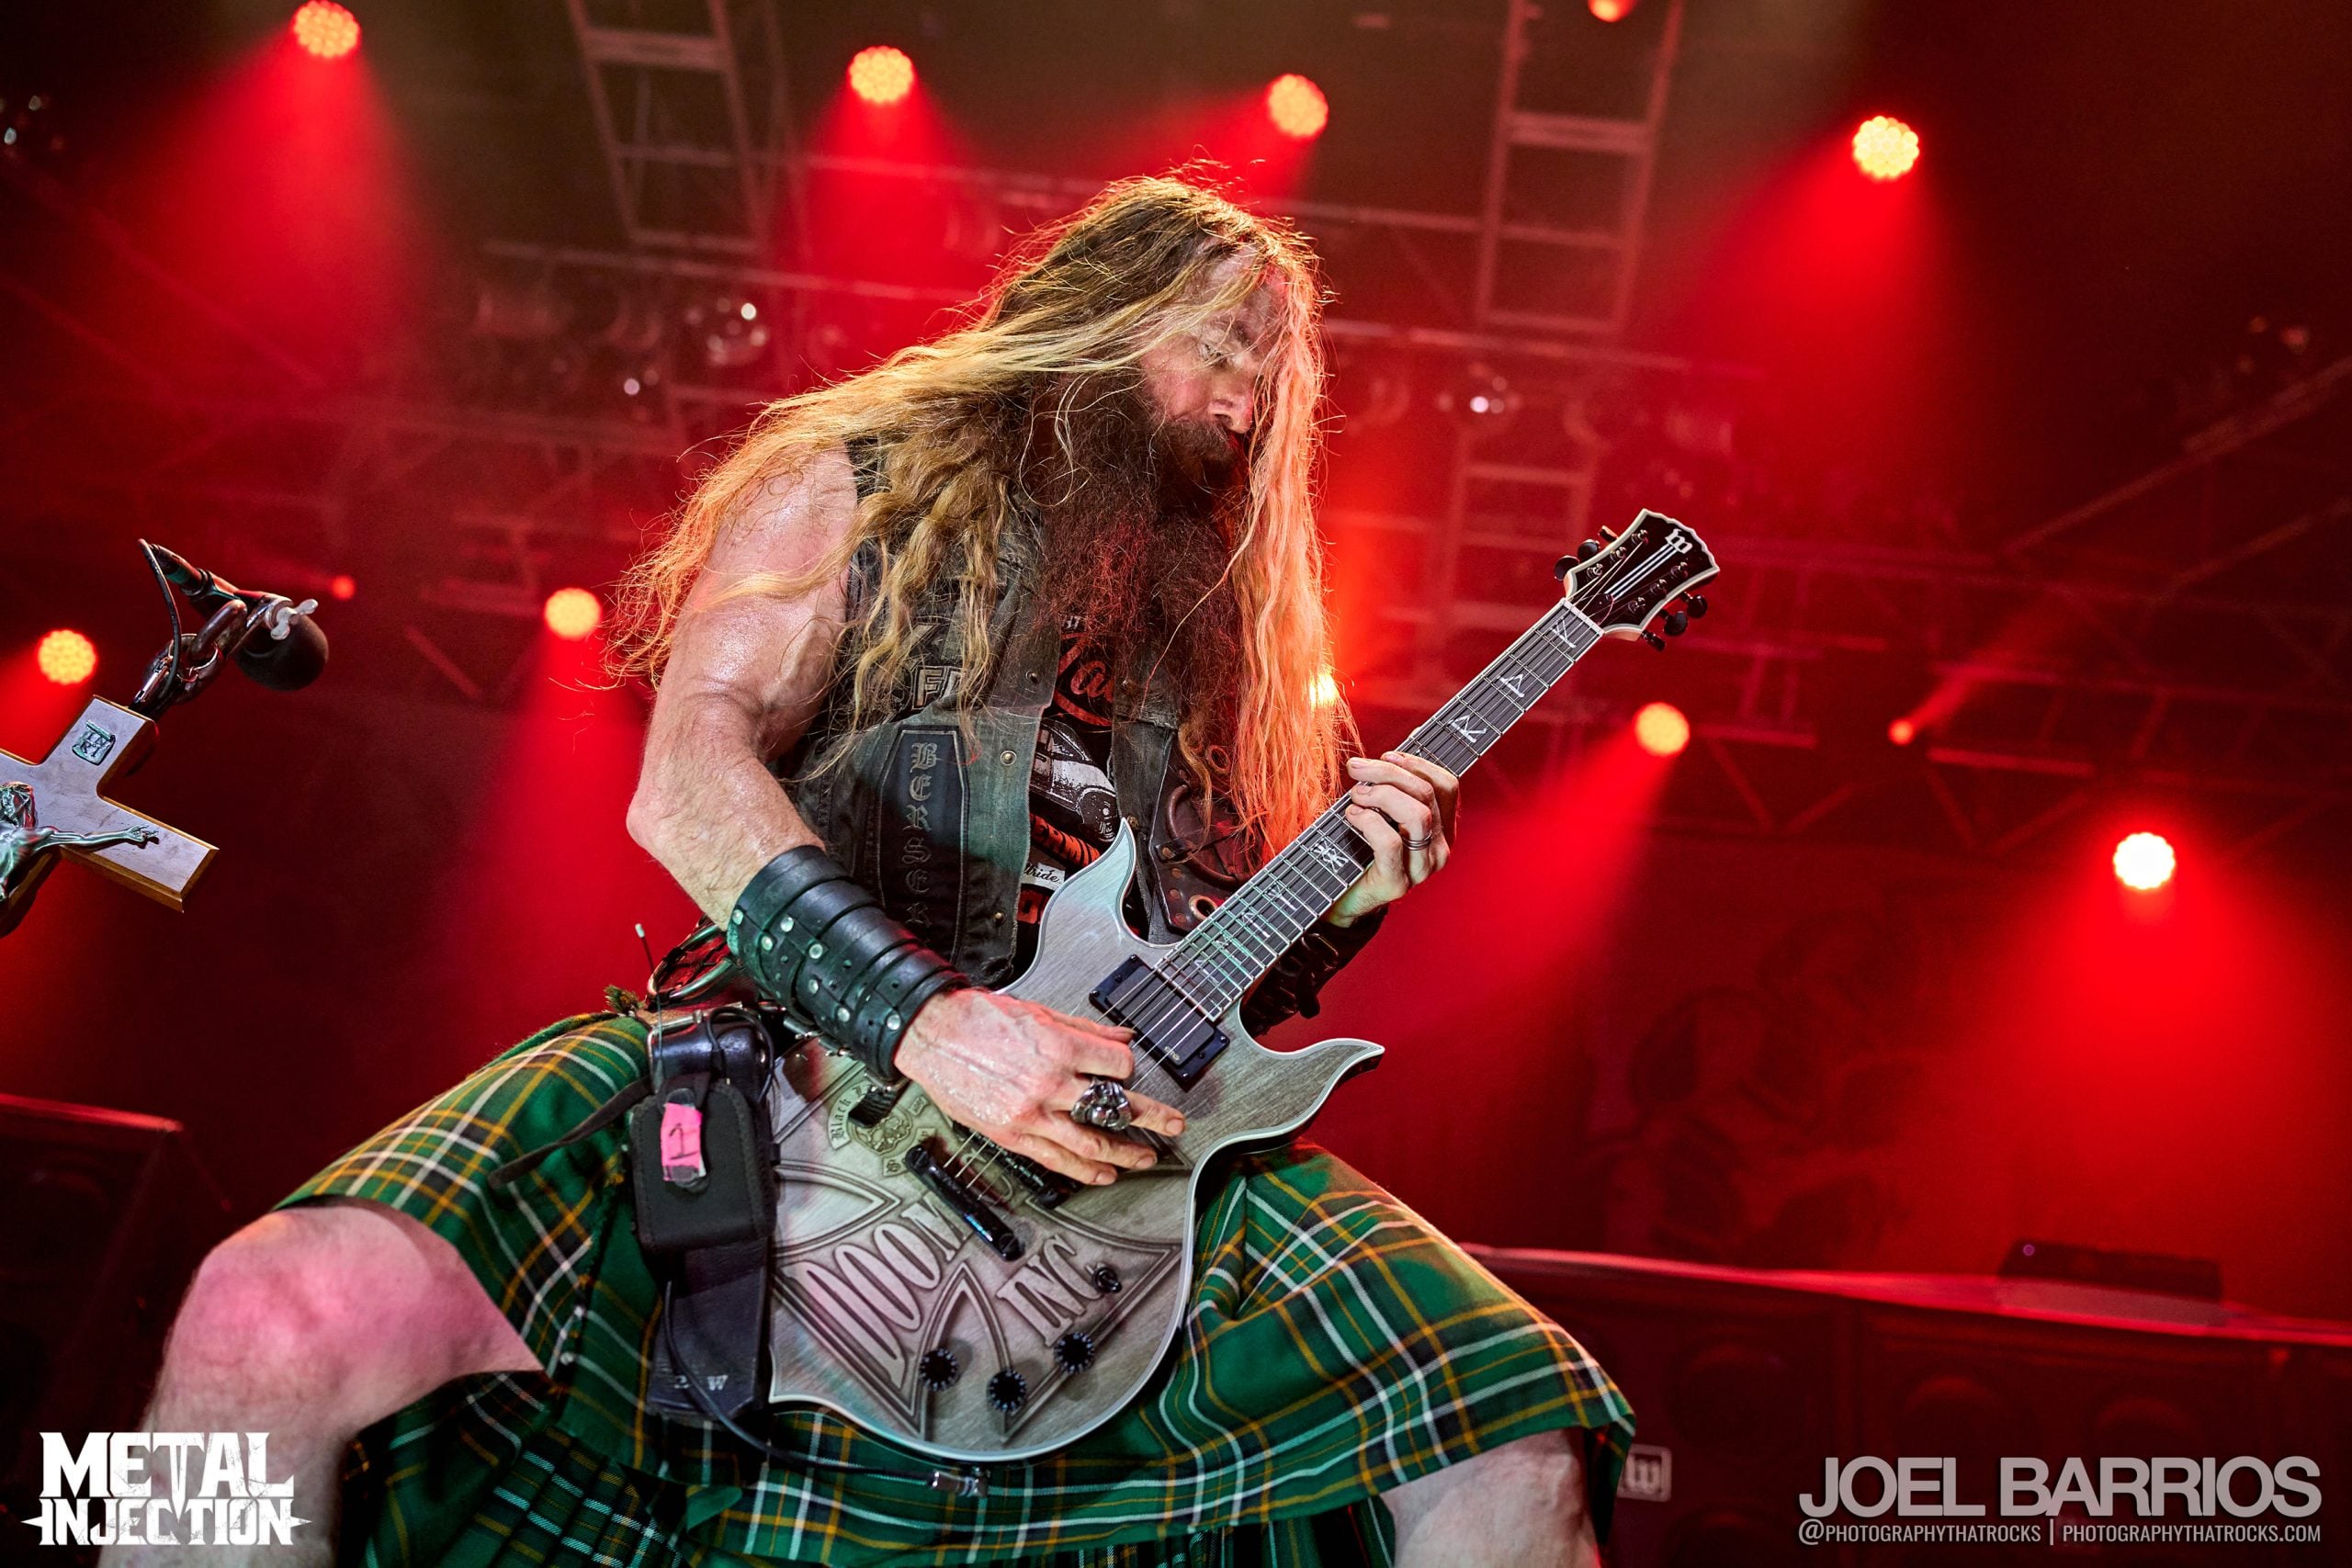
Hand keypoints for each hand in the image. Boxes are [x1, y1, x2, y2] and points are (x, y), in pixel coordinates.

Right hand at [894, 989, 1185, 1185]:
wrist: (931, 1034)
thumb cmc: (977, 1018)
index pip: (1119, 1066)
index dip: (1130, 1068)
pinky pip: (1056, 1158)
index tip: (1129, 1071)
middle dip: (1151, 1119)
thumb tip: (1121, 1038)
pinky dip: (1084, 1170)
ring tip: (1145, 1158)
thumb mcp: (1039, 1012)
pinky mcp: (1011, 1134)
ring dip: (1125, 1154)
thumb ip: (1085, 1029)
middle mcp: (1049, 1083)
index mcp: (1059, 1047)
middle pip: (1114, 1107)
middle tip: (1174, 1126)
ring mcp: (1030, 1113)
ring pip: (1091, 1142)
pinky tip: (1104, 1174)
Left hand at [1330, 750, 1458, 926]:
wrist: (1341, 899)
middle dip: (1388, 772)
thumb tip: (1386, 757)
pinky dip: (1368, 821)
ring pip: (1416, 814)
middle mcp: (1439, 850)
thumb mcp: (1382, 815)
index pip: (1446, 786)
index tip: (1386, 755)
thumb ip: (1392, 791)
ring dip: (1381, 794)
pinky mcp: (1397, 884)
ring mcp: (1421, 869)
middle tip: (1356, 769)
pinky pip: (1391, 842)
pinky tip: (1352, 816)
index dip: (1417, 763)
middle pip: (1426, 794)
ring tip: (1355, 795)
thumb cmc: (1360, 849)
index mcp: (1442, 830)